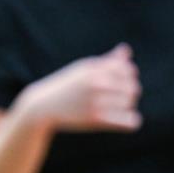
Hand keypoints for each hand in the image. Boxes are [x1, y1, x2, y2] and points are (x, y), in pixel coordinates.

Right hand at [17, 43, 141, 132]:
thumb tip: (125, 50)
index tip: (120, 85)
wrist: (41, 107)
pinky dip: (131, 122)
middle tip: (118, 101)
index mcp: (94, 69)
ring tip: (115, 110)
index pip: (128, 70)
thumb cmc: (64, 87)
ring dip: (125, 108)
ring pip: (129, 104)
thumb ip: (106, 61)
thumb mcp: (82, 69)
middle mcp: (97, 83)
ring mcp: (96, 101)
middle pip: (132, 88)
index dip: (128, 77)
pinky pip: (129, 122)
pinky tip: (126, 122)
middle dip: (129, 94)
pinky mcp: (95, 119)